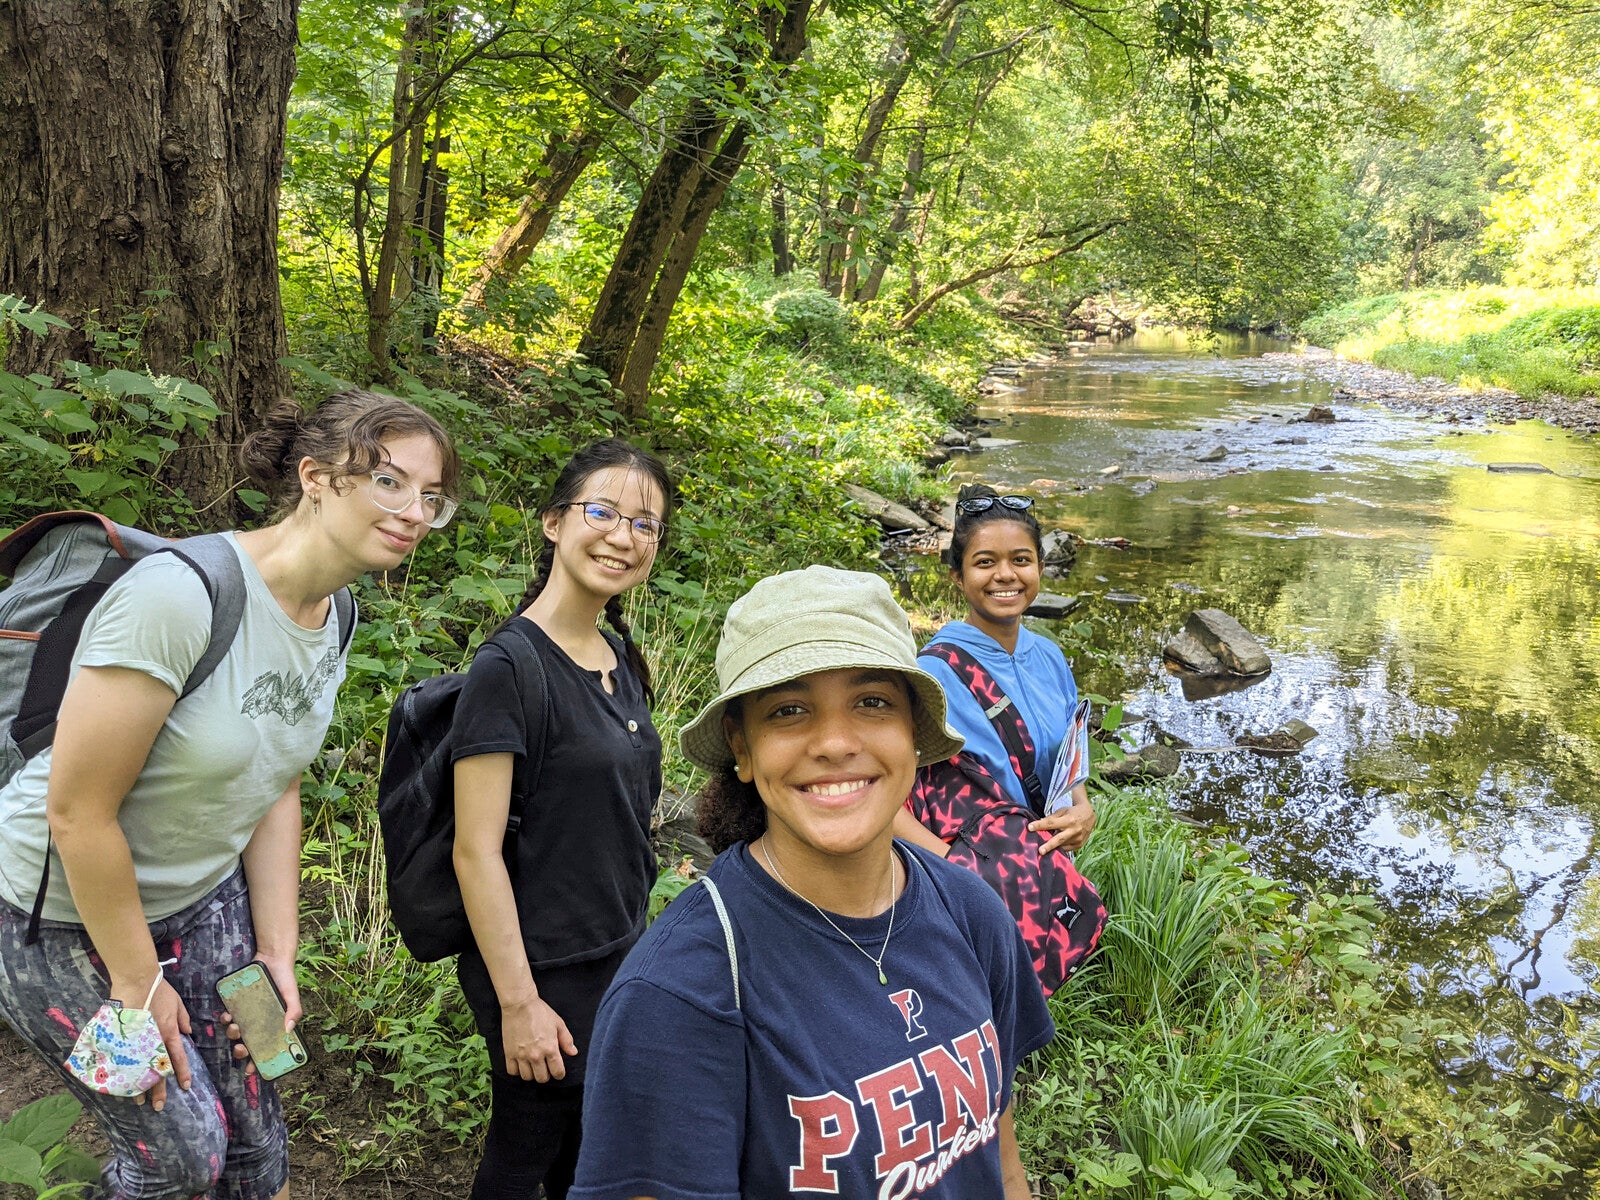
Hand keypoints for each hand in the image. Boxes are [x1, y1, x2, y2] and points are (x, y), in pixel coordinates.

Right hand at [111, 975, 189, 1110]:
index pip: (178, 1058)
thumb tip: (188, 1034)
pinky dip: (124, 1075)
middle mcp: (154, 1041)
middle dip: (159, 1090)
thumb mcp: (177, 1002)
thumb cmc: (158, 989)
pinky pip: (124, 1062)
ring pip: (139, 1070)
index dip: (183, 1073)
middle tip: (160, 1107)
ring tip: (140, 1102)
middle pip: (157, 1070)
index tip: (186, 1086)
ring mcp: (137, 1041)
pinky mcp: (122, 1039)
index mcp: (168, 1032)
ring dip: (140, 1087)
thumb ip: (183, 1019)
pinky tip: (122, 1087)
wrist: (135, 981)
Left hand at [220, 956, 301, 1076]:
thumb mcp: (293, 995)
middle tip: (241, 1048)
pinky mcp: (237, 1003)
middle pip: (248, 1043)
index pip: (265, 1048)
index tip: (251, 1070)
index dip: (258, 1062)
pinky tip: (227, 1015)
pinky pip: (228, 1016)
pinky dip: (225, 1019)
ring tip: (234, 1027)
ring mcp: (246, 1013)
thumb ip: (294, 1011)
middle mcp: (259, 1022)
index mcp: (273, 1024)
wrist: (271, 957)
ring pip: (236, 1032)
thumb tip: (288, 1030)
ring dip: (233, 1034)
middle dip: (242, 1050)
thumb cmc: (285, 979)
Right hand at [500, 994, 576, 1082]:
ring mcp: (521, 1055)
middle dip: (546, 1075)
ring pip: (527, 1077)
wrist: (520, 1004)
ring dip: (531, 1073)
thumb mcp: (558, 1023)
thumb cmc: (540, 1012)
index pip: (557, 1072)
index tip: (558, 1071)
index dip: (559, 1074)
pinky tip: (521, 1063)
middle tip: (545, 1067)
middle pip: (542, 1078)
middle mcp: (536, 1055)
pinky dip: (517, 1070)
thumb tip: (573, 1052)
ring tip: (533, 1065)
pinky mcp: (509, 1053)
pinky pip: (512, 1071)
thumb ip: (567, 1040)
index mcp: (550, 1048)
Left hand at [1029, 795, 1096, 854]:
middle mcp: (1074, 830)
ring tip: (1043, 850)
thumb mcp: (1062, 811)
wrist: (1090, 816)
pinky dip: (1059, 849)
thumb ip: (1051, 818)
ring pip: (1062, 845)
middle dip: (1049, 845)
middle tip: (1040, 851)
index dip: (1040, 825)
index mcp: (1068, 820)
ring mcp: (1077, 839)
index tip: (1030, 827)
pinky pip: (1067, 849)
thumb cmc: (1073, 812)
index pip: (1051, 823)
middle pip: (1059, 839)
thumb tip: (1039, 823)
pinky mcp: (1079, 845)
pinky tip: (1053, 850)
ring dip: (1052, 848)